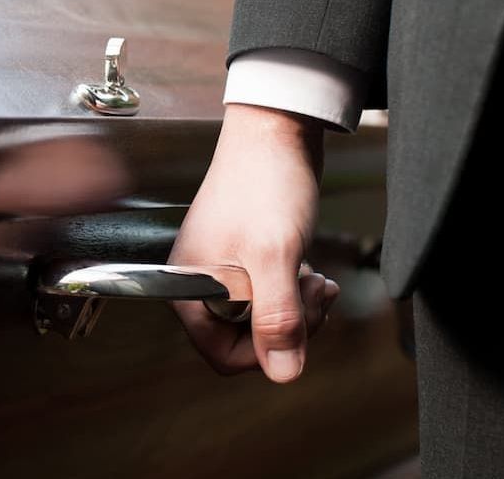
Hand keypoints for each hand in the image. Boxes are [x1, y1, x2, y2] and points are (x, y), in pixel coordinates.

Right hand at [170, 103, 338, 382]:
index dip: (264, 351)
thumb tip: (283, 372)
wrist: (275, 131)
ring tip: (314, 277)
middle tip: (311, 292)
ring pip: (264, 319)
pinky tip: (309, 268)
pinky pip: (272, 295)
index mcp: (190, 288)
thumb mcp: (274, 256)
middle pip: (246, 341)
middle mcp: (201, 283)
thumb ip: (276, 317)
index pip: (222, 356)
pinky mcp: (246, 258)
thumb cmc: (264, 182)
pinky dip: (294, 289)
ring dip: (297, 307)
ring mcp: (224, 271)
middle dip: (288, 324)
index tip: (293, 325)